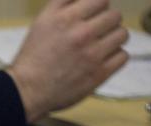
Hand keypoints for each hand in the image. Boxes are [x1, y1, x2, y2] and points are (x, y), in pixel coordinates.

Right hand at [8, 0, 128, 121]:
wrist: (27, 91)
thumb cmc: (34, 55)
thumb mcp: (43, 20)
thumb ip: (65, 1)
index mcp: (66, 18)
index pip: (101, 0)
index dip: (99, 6)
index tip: (93, 15)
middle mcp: (80, 34)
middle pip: (115, 16)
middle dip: (107, 22)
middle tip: (97, 32)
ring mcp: (91, 55)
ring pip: (122, 35)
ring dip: (114, 38)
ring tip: (101, 45)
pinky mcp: (98, 74)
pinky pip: (123, 56)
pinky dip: (115, 57)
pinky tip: (102, 60)